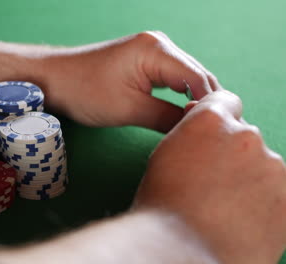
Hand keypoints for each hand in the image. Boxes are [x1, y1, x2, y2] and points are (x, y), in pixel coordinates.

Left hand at [43, 31, 220, 131]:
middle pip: (197, 76)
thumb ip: (166, 118)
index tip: (215, 133)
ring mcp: (152, 51)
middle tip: (212, 134)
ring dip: (193, 101)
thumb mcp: (128, 109)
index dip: (210, 106)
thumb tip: (194, 129)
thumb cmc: (84, 91)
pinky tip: (182, 115)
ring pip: (186, 79)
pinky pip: (171, 79)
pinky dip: (179, 97)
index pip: (199, 78)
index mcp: (157, 49)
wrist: (53, 79)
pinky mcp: (144, 62)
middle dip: (205, 103)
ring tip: (199, 128)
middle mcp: (159, 44)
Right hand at [133, 90, 285, 262]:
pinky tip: (242, 219)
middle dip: (233, 155)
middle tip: (214, 184)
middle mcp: (246, 136)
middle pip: (245, 138)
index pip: (226, 102)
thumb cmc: (162, 205)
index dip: (219, 121)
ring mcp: (273, 168)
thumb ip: (190, 133)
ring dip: (250, 180)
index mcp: (210, 121)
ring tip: (227, 208)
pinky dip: (264, 203)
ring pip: (264, 167)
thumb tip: (200, 120)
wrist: (177, 249)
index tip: (214, 139)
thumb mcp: (165, 155)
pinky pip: (278, 193)